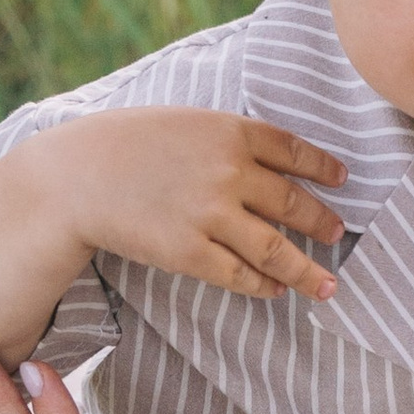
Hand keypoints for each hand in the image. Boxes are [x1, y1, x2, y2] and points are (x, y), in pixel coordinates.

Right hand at [18, 107, 349, 302]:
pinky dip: (264, 285)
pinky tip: (276, 290)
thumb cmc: (122, 144)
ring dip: (307, 270)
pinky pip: (240, 275)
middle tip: (338, 233)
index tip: (341, 180)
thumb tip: (269, 162)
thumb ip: (226, 138)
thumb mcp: (182, 123)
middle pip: (294, 202)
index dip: (323, 167)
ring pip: (276, 249)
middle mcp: (230, 172)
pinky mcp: (190, 252)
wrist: (72, 177)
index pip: (293, 151)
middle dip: (322, 221)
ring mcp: (212, 214)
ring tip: (327, 285)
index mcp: (230, 131)